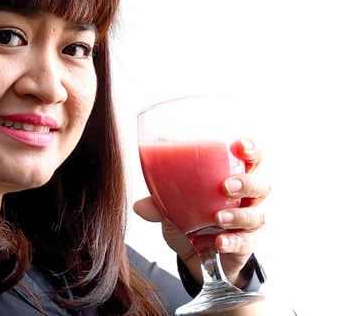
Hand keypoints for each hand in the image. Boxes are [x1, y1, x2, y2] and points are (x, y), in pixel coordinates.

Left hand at [133, 138, 270, 285]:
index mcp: (232, 177)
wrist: (197, 256)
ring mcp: (248, 223)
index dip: (250, 150)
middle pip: (262, 184)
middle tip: (227, 186)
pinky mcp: (245, 245)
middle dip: (248, 183)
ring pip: (257, 215)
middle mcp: (246, 199)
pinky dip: (232, 241)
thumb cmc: (191, 218)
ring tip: (218, 217)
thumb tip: (139, 206)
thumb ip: (158, 203)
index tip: (239, 145)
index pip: (251, 159)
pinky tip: (219, 242)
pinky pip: (244, 242)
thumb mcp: (172, 207)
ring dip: (238, 215)